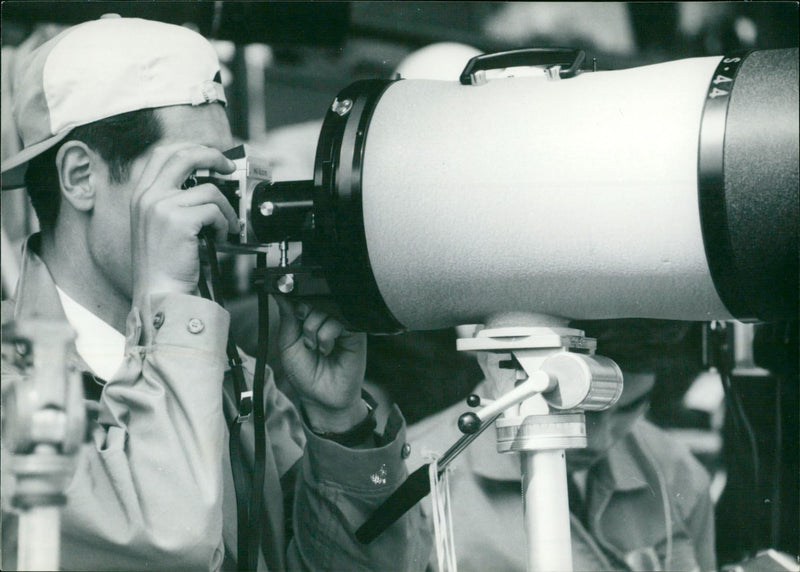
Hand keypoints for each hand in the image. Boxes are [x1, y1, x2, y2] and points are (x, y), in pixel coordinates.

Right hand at [129, 143, 238, 308]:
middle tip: (228, 168)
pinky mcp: (179, 220)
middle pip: (184, 155)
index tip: (210, 156)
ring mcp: (161, 206)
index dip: (191, 148)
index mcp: (141, 195)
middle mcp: (148, 196)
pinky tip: (219, 238)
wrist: (159, 292)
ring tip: (224, 227)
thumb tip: (207, 183)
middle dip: (212, 156)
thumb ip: (174, 201)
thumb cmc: (164, 265)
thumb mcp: (159, 224)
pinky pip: (215, 211)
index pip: (163, 153)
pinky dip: (224, 224)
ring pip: (209, 190)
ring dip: (225, 209)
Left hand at [274, 296, 367, 432]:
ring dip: (313, 330)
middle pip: (314, 297)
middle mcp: (327, 316)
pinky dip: (326, 336)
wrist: (322, 397)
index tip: (293, 314)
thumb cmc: (305, 372)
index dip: (296, 299)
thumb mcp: (288, 344)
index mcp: (310, 315)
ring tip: (315, 348)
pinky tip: (327, 350)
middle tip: (304, 339)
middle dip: (304, 318)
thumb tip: (281, 292)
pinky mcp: (355, 332)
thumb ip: (287, 317)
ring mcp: (342, 323)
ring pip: (325, 308)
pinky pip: (338, 321)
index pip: (303, 295)